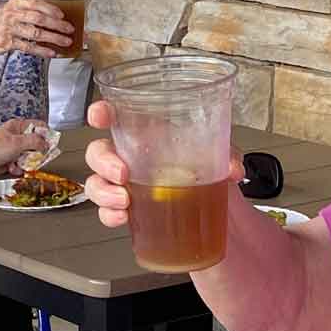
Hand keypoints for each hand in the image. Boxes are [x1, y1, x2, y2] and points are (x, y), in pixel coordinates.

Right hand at [0, 0, 73, 57]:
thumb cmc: (0, 22)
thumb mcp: (11, 10)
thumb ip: (28, 9)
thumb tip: (52, 12)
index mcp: (15, 3)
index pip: (35, 3)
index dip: (50, 9)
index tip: (62, 15)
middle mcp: (12, 14)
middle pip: (38, 18)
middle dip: (56, 24)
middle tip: (69, 29)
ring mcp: (10, 29)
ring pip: (36, 33)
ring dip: (53, 38)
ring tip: (65, 41)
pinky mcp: (8, 43)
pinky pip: (28, 47)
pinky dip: (42, 50)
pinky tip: (52, 52)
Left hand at [0, 118, 49, 178]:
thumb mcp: (17, 142)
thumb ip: (35, 142)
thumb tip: (47, 144)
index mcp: (19, 126)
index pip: (40, 127)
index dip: (46, 135)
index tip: (50, 145)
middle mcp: (18, 137)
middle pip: (37, 144)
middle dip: (37, 153)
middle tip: (35, 157)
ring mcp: (15, 150)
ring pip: (31, 157)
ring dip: (27, 162)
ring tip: (19, 163)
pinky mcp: (12, 161)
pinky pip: (23, 166)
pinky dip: (19, 168)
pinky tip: (11, 167)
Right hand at [84, 100, 245, 230]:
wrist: (213, 209)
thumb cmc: (205, 171)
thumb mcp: (219, 155)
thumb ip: (227, 155)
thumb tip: (233, 168)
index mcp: (147, 134)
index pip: (116, 116)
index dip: (101, 113)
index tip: (99, 116)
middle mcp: (130, 157)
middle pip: (98, 152)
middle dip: (103, 161)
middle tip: (122, 173)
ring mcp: (125, 184)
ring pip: (96, 183)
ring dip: (104, 192)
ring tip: (124, 201)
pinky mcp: (128, 210)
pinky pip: (107, 211)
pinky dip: (109, 215)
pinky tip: (122, 217)